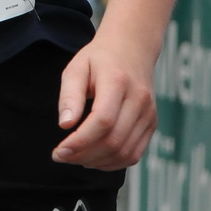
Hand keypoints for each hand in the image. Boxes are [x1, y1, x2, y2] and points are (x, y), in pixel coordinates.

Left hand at [53, 33, 158, 170]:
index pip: (103, 120)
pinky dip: (113, 163)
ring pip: (124, 152)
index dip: (80, 141)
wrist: (132, 47)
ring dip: (97, 162)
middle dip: (84, 155)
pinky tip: (94, 158)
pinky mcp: (152, 123)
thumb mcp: (77, 68)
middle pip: (114, 140)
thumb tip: (65, 125)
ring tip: (75, 157)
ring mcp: (148, 113)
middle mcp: (139, 99)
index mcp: (118, 81)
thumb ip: (70, 95)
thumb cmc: (99, 59)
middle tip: (61, 156)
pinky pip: (134, 154)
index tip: (59, 151)